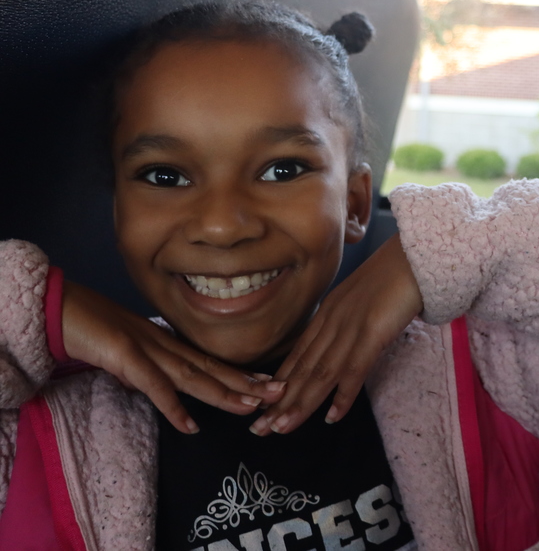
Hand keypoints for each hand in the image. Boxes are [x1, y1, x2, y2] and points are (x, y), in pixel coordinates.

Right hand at [61, 281, 285, 433]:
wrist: (62, 309)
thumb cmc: (93, 329)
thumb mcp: (128, 356)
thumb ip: (147, 372)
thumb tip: (161, 390)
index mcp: (168, 345)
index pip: (211, 363)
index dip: (241, 375)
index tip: (269, 384)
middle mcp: (165, 347)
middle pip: (212, 369)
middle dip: (247, 383)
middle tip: (280, 393)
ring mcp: (148, 351)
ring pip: (193, 376)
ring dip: (223, 393)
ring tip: (251, 408)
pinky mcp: (126, 357)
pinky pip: (154, 386)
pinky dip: (173, 406)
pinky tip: (190, 425)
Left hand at [249, 233, 423, 435]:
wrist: (416, 256)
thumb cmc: (396, 274)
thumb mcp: (363, 298)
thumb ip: (350, 318)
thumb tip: (347, 340)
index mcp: (328, 313)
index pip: (298, 354)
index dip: (280, 383)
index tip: (262, 405)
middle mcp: (333, 322)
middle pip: (302, 367)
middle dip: (279, 401)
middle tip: (260, 429)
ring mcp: (351, 328)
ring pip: (320, 373)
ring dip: (300, 403)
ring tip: (282, 428)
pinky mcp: (372, 333)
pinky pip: (353, 369)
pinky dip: (342, 395)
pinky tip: (331, 417)